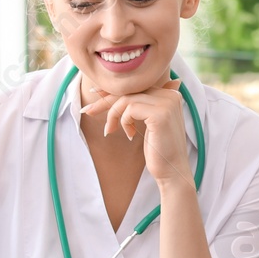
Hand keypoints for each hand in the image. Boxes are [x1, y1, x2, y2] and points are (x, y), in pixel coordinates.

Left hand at [80, 74, 194, 189]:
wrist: (172, 171)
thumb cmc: (159, 150)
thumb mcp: (147, 123)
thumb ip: (140, 105)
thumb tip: (114, 92)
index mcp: (170, 94)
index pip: (136, 87)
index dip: (113, 91)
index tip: (94, 96)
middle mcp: (170, 94)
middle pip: (130, 90)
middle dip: (105, 100)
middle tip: (86, 111)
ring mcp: (167, 103)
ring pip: (126, 99)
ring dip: (113, 115)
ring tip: (111, 130)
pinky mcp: (160, 114)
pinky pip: (130, 109)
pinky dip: (123, 121)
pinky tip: (130, 135)